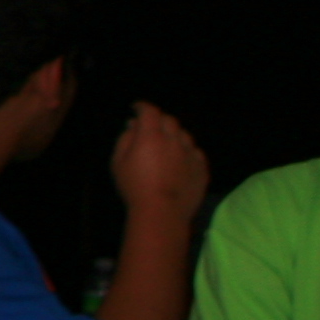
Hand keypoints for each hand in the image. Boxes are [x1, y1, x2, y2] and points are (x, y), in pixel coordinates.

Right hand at [113, 102, 208, 229]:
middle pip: (169, 120)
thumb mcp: (118, 162)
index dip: (142, 107)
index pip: (149, 111)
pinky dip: (187, 151)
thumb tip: (133, 126)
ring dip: (174, 135)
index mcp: (151, 136)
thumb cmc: (134, 186)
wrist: (162, 212)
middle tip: (150, 127)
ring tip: (166, 145)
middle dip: (159, 120)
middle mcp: (174, 140)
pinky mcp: (202, 168)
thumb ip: (125, 139)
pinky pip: (195, 152)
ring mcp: (191, 154)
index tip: (136, 108)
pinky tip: (180, 160)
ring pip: (184, 135)